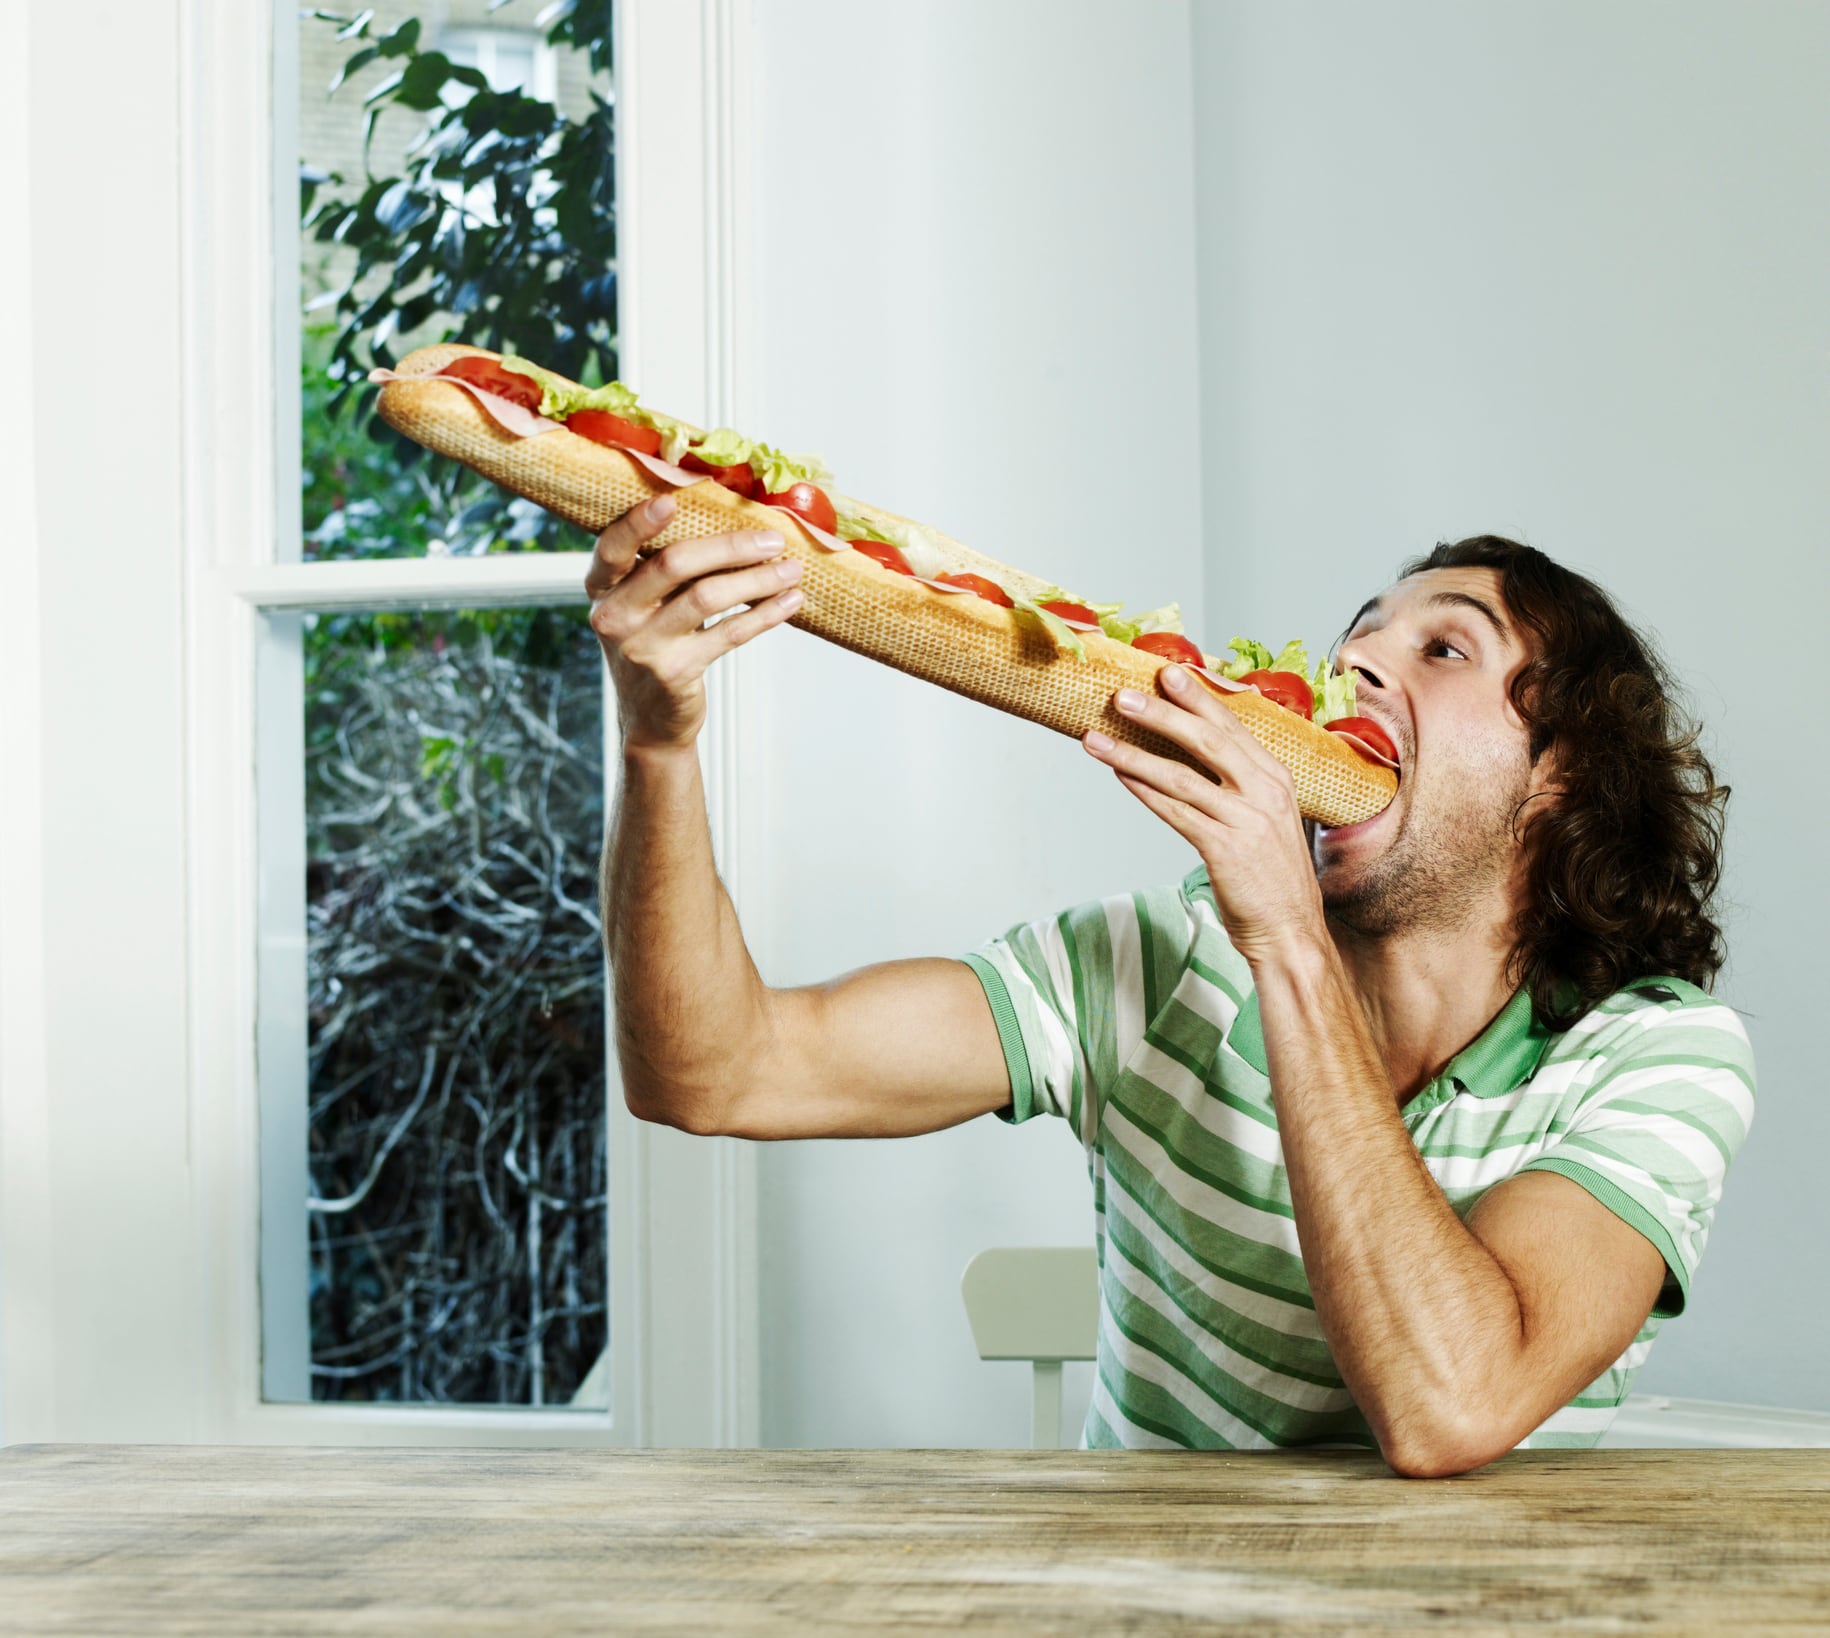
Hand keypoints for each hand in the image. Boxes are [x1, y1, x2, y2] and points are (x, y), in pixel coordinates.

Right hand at [586, 493, 803, 752]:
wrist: (652, 718)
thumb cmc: (654, 643)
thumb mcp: (642, 605)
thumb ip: (664, 569)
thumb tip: (731, 519)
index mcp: (602, 588)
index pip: (613, 546)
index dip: (639, 522)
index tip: (672, 498)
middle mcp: (614, 615)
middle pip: (673, 564)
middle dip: (729, 546)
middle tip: (772, 538)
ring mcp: (642, 646)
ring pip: (706, 597)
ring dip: (756, 579)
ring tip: (791, 569)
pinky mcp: (675, 672)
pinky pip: (728, 634)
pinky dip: (764, 615)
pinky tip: (788, 602)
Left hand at [1082, 665, 1326, 965]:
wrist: (1290, 931)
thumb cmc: (1271, 877)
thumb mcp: (1267, 819)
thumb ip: (1241, 786)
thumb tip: (1202, 759)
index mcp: (1277, 778)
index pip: (1233, 726)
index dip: (1198, 697)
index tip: (1170, 672)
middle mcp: (1264, 792)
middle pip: (1207, 740)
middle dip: (1161, 713)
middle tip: (1123, 694)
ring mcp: (1245, 820)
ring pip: (1180, 775)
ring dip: (1133, 753)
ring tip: (1097, 737)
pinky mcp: (1224, 849)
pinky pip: (1174, 812)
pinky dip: (1143, 791)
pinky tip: (1119, 775)